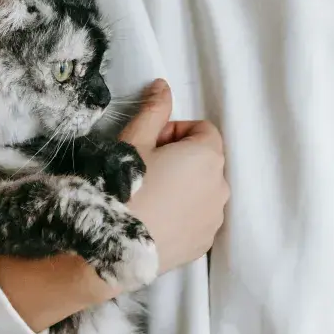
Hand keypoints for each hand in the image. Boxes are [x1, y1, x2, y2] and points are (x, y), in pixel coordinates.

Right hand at [0, 79, 227, 331]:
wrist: (112, 247)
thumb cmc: (122, 188)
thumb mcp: (134, 140)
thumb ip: (154, 110)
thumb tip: (163, 85)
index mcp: (207, 157)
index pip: (203, 130)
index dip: (175, 132)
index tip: (151, 144)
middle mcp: (220, 187)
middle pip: (205, 160)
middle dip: (180, 158)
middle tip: (146, 169)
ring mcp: (214, 219)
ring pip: (203, 190)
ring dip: (184, 186)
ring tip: (149, 196)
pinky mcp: (204, 243)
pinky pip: (199, 218)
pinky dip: (183, 214)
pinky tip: (154, 219)